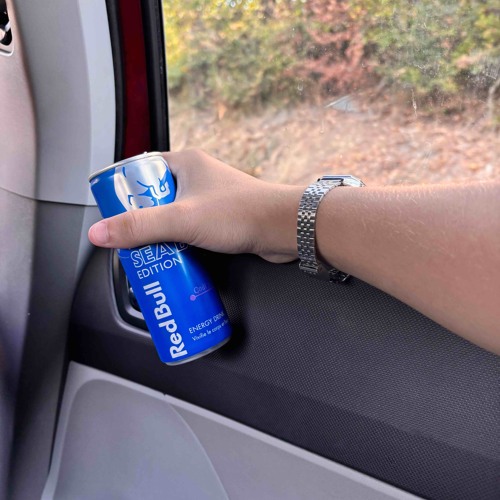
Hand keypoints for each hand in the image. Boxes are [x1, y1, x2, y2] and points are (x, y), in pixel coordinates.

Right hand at [88, 149, 303, 262]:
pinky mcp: (221, 220)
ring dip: (162, 234)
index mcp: (185, 163)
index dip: (125, 191)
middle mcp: (198, 178)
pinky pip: (191, 229)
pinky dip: (181, 242)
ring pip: (174, 216)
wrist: (284, 228)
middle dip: (142, 220)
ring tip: (148, 253)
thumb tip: (99, 233)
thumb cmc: (240, 213)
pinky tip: (174, 257)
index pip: (142, 172)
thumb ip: (139, 226)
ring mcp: (210, 199)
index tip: (114, 213)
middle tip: (129, 240)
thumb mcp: (182, 219)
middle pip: (155, 198)